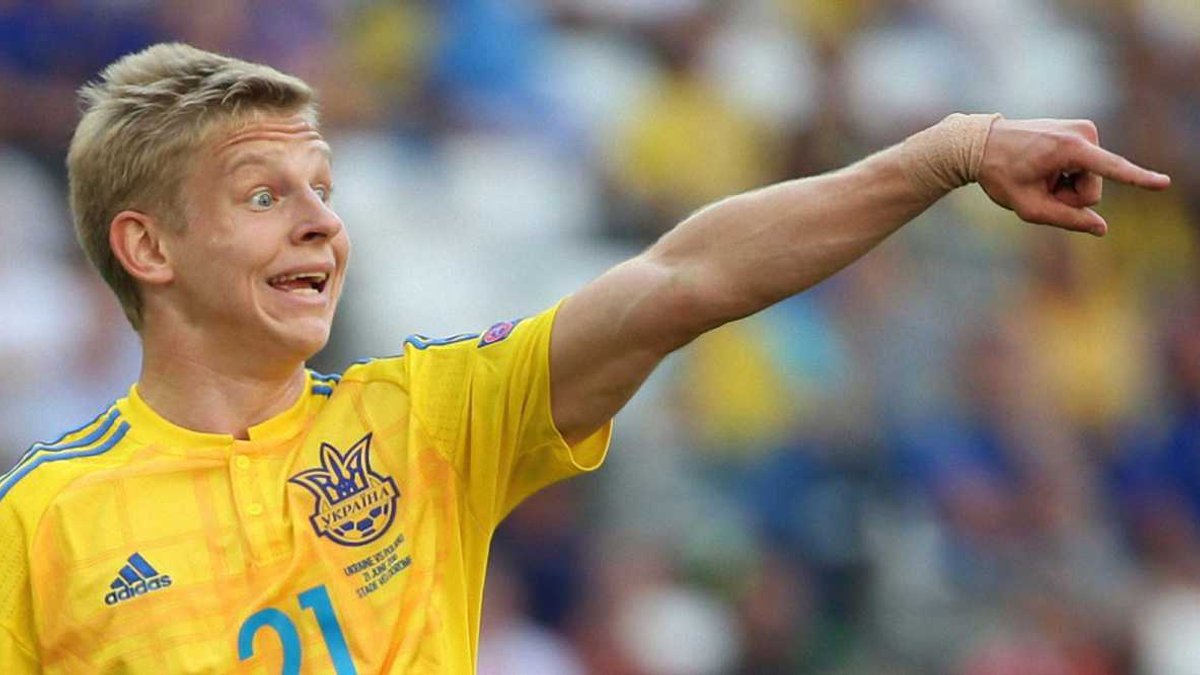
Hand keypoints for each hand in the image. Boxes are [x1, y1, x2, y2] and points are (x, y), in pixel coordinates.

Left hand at [978, 118, 1170, 235]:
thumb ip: (1066, 220)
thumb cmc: (1000, 174)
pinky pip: (1084, 170)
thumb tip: (1101, 229)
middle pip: (1092, 191)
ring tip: (1037, 175)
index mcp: (1069, 148)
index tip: (1165, 184)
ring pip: (1089, 182)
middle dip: (1067, 198)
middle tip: (1036, 185)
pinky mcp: (1082, 133)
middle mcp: (1083, 133)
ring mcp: (1084, 131)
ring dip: (1064, 187)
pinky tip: (1042, 168)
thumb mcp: (1027, 207)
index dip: (1139, 179)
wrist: (981, 143)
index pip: (1111, 169)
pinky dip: (1064, 177)